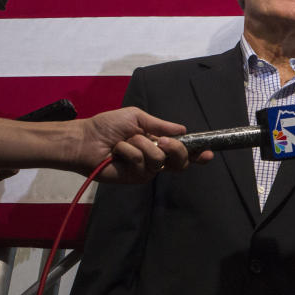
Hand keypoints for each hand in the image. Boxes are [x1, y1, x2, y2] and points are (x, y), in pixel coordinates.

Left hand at [73, 107, 212, 183]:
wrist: (86, 139)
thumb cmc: (108, 126)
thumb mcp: (137, 117)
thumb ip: (160, 125)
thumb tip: (183, 129)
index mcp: (159, 143)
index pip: (183, 151)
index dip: (198, 154)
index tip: (208, 153)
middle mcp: (156, 158)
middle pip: (181, 160)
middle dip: (175, 149)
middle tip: (161, 141)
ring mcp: (147, 170)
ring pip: (160, 159)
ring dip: (141, 145)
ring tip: (124, 142)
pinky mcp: (136, 178)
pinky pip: (142, 163)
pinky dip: (129, 151)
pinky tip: (117, 152)